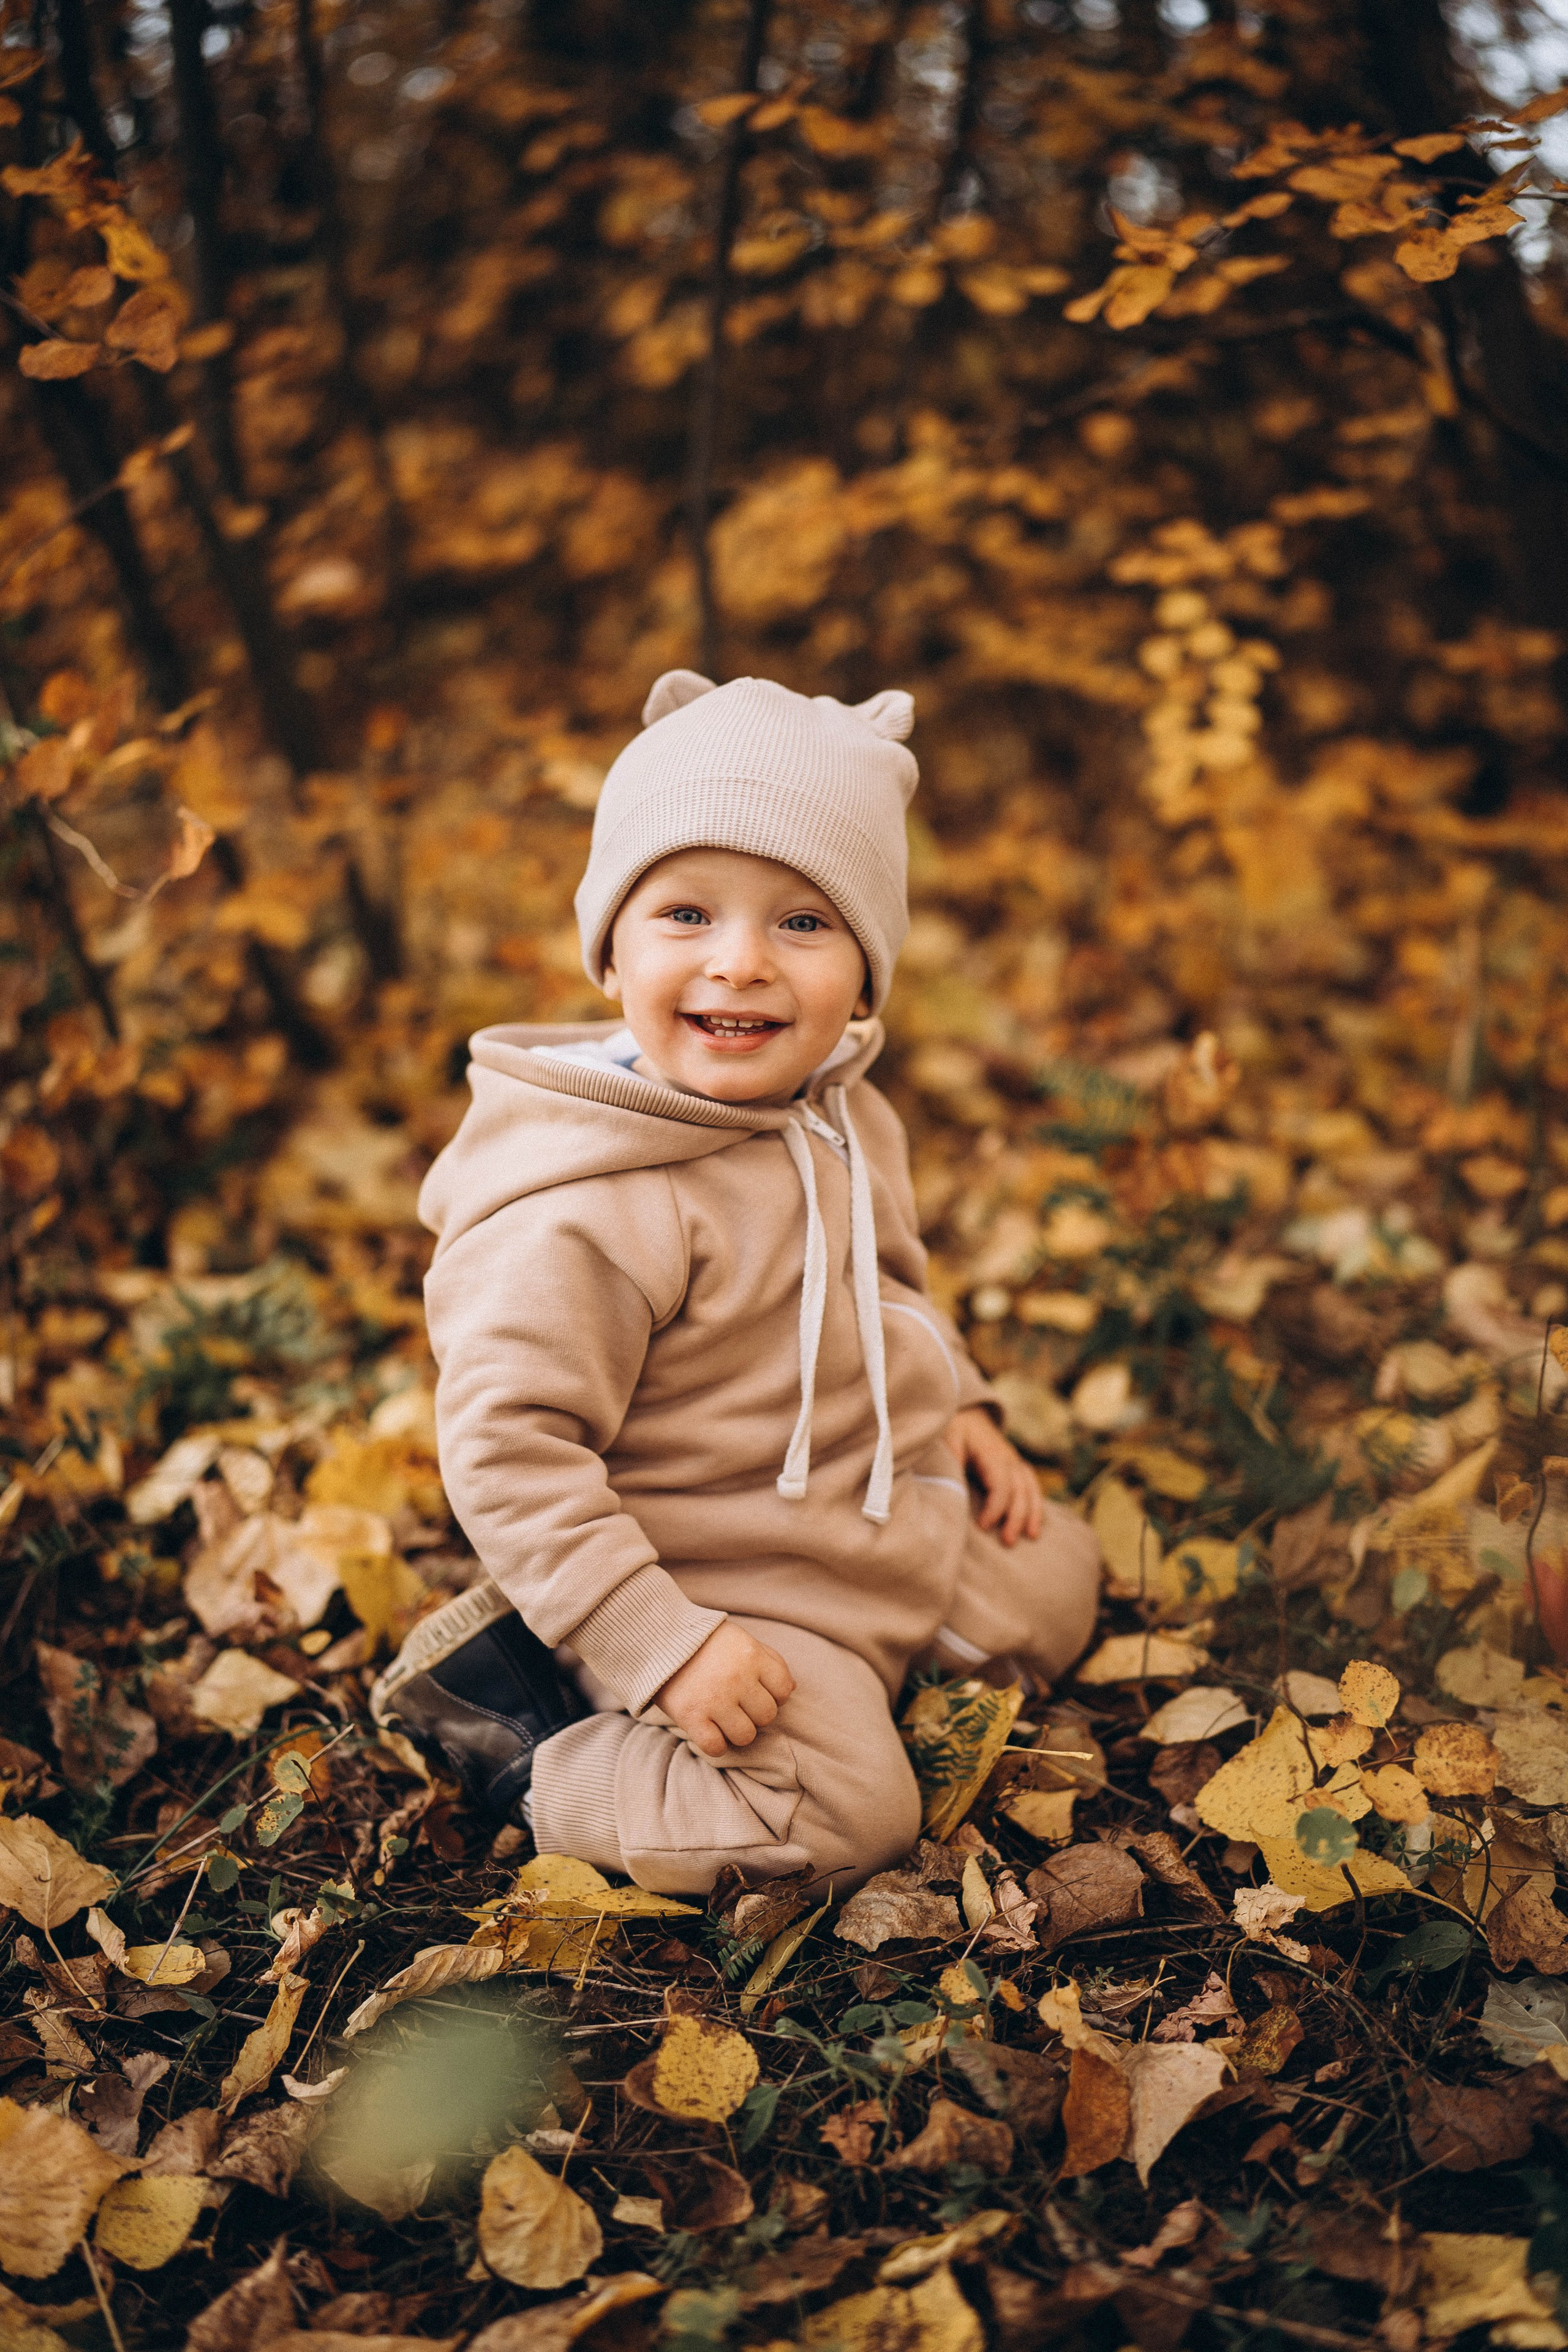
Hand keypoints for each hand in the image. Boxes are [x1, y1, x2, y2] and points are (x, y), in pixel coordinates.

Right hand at [655, 1621, 795, 1758]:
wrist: (659, 1638)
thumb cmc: (704, 1641)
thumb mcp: (740, 1639)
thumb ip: (769, 1660)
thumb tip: (790, 1689)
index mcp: (752, 1656)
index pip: (784, 1691)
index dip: (773, 1695)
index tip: (756, 1692)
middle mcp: (737, 1678)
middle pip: (766, 1716)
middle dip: (754, 1714)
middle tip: (737, 1705)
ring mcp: (714, 1699)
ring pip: (746, 1736)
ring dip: (736, 1731)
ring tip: (723, 1718)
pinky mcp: (691, 1716)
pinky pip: (717, 1748)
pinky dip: (715, 1744)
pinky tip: (708, 1730)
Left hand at [948, 1404, 1043, 1546]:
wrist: (967, 1413)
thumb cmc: (955, 1428)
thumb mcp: (948, 1438)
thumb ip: (951, 1459)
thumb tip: (953, 1485)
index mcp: (992, 1453)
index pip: (1002, 1484)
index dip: (996, 1507)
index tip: (983, 1526)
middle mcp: (1010, 1458)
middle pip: (1020, 1490)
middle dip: (1016, 1517)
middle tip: (1007, 1542)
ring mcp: (1016, 1463)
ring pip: (1032, 1489)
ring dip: (1033, 1514)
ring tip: (1032, 1537)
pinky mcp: (1017, 1468)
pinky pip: (1033, 1487)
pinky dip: (1036, 1505)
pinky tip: (1035, 1525)